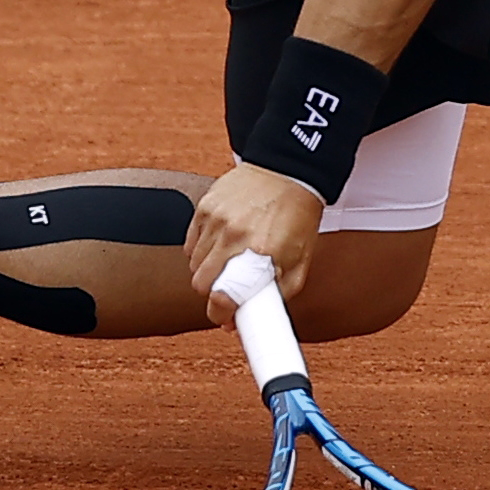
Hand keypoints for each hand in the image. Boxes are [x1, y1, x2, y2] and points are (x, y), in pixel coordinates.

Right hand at [187, 162, 327, 324]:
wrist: (289, 171)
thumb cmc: (298, 216)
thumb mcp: (300, 262)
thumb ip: (278, 294)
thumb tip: (249, 318)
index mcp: (260, 253)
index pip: (223, 298)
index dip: (221, 315)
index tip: (226, 318)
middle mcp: (234, 237)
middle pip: (201, 285)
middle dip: (213, 294)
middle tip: (229, 290)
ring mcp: (216, 220)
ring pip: (194, 265)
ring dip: (208, 271)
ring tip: (230, 261)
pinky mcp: (204, 207)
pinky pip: (190, 243)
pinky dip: (200, 251)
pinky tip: (220, 244)